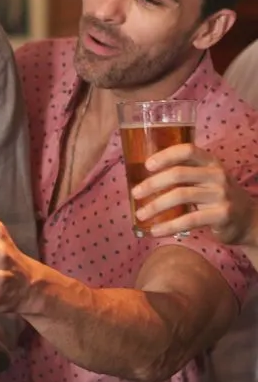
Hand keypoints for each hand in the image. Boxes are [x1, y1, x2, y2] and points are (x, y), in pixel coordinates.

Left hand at [132, 143, 257, 245]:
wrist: (248, 220)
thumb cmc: (216, 197)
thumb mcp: (205, 179)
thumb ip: (183, 174)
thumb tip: (143, 177)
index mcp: (210, 162)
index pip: (187, 150)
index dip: (165, 155)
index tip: (147, 165)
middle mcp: (217, 175)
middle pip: (179, 174)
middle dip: (152, 184)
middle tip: (135, 193)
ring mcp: (221, 195)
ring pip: (181, 196)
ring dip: (156, 206)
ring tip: (140, 214)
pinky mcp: (222, 215)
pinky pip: (189, 220)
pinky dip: (169, 226)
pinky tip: (155, 231)